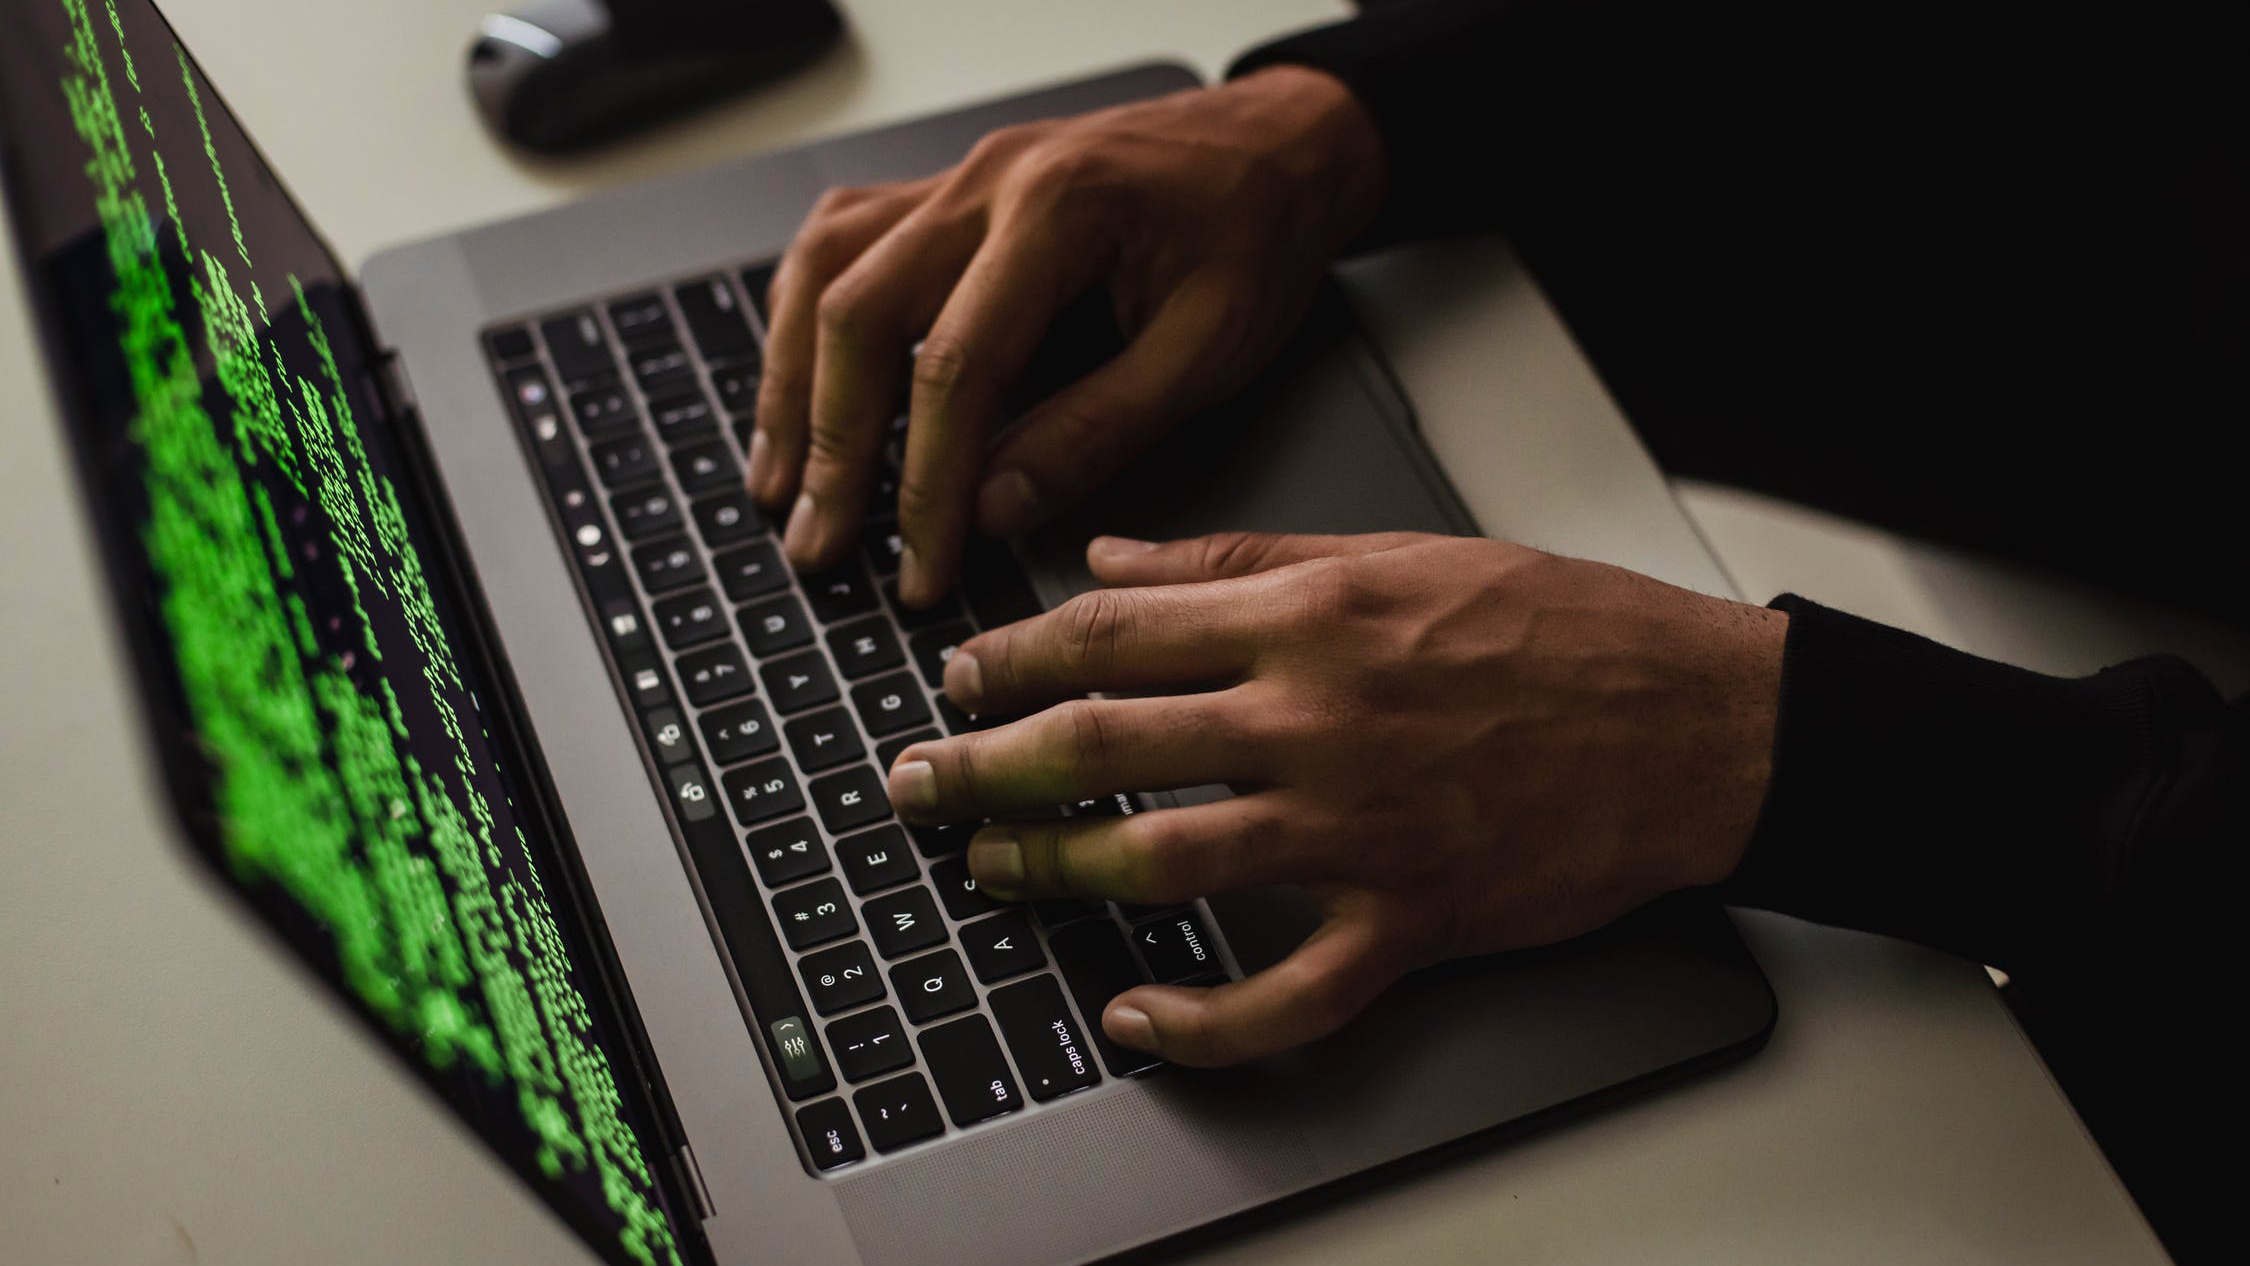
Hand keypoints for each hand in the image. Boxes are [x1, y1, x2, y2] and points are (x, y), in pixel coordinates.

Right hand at [750, 67, 1385, 604]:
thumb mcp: (1209, 349)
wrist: (1280, 144)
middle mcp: (987, 182)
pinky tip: (796, 382)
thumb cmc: (1257, 232)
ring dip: (792, 382)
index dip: (927, 482)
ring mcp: (957, 179)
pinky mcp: (949, 193)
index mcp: (1059, 210)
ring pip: (826, 271)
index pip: (955, 364)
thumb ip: (1099, 430)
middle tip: (819, 543)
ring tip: (779, 483)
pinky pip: (842, 243)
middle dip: (832, 445)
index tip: (920, 564)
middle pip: (859, 313)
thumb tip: (995, 507)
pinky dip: (804, 318)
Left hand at [884, 532, 1786, 1064]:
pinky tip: (1135, 1019)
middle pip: (1105, 744)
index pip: (1113, 631)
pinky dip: (1202, 1021)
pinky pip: (1287, 994)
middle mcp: (1318, 716)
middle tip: (918, 784)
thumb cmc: (1561, 629)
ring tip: (990, 873)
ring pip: (1165, 861)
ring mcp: (1360, 827)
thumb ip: (1239, 555)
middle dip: (986, 767)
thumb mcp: (1397, 552)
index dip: (1009, 659)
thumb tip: (1113, 558)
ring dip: (1056, 873)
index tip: (955, 680)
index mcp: (1310, 614)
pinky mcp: (1411, 919)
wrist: (1698, 723)